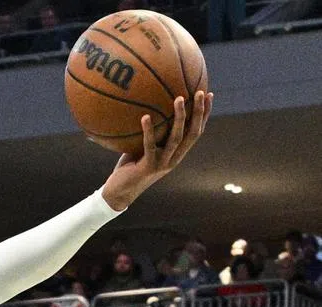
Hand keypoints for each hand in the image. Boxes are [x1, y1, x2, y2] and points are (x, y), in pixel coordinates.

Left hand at [101, 91, 212, 210]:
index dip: (204, 114)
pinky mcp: (148, 167)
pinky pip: (149, 146)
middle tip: (199, 92)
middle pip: (193, 133)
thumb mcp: (143, 146)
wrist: (120, 192)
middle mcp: (174, 159)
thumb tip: (146, 104)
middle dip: (198, 112)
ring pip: (176, 138)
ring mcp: (162, 164)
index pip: (196, 131)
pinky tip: (145, 117)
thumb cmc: (130, 165)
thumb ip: (151, 131)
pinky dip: (148, 131)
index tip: (208, 94)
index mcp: (177, 153)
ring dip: (180, 118)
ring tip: (178, 99)